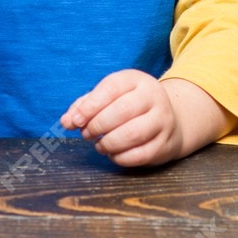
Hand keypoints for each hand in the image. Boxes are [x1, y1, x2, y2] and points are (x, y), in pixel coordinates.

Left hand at [60, 69, 185, 167]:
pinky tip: (113, 154)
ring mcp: (163, 120)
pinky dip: (120, 158)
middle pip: (122, 111)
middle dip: (97, 125)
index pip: (111, 88)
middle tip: (86, 134)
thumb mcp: (109, 97)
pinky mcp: (165, 144)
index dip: (90, 106)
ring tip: (99, 145)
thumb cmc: (130, 107)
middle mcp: (153, 97)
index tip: (75, 120)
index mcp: (136, 80)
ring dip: (108, 143)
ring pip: (132, 134)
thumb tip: (66, 122)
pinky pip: (140, 155)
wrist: (170, 120)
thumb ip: (85, 106)